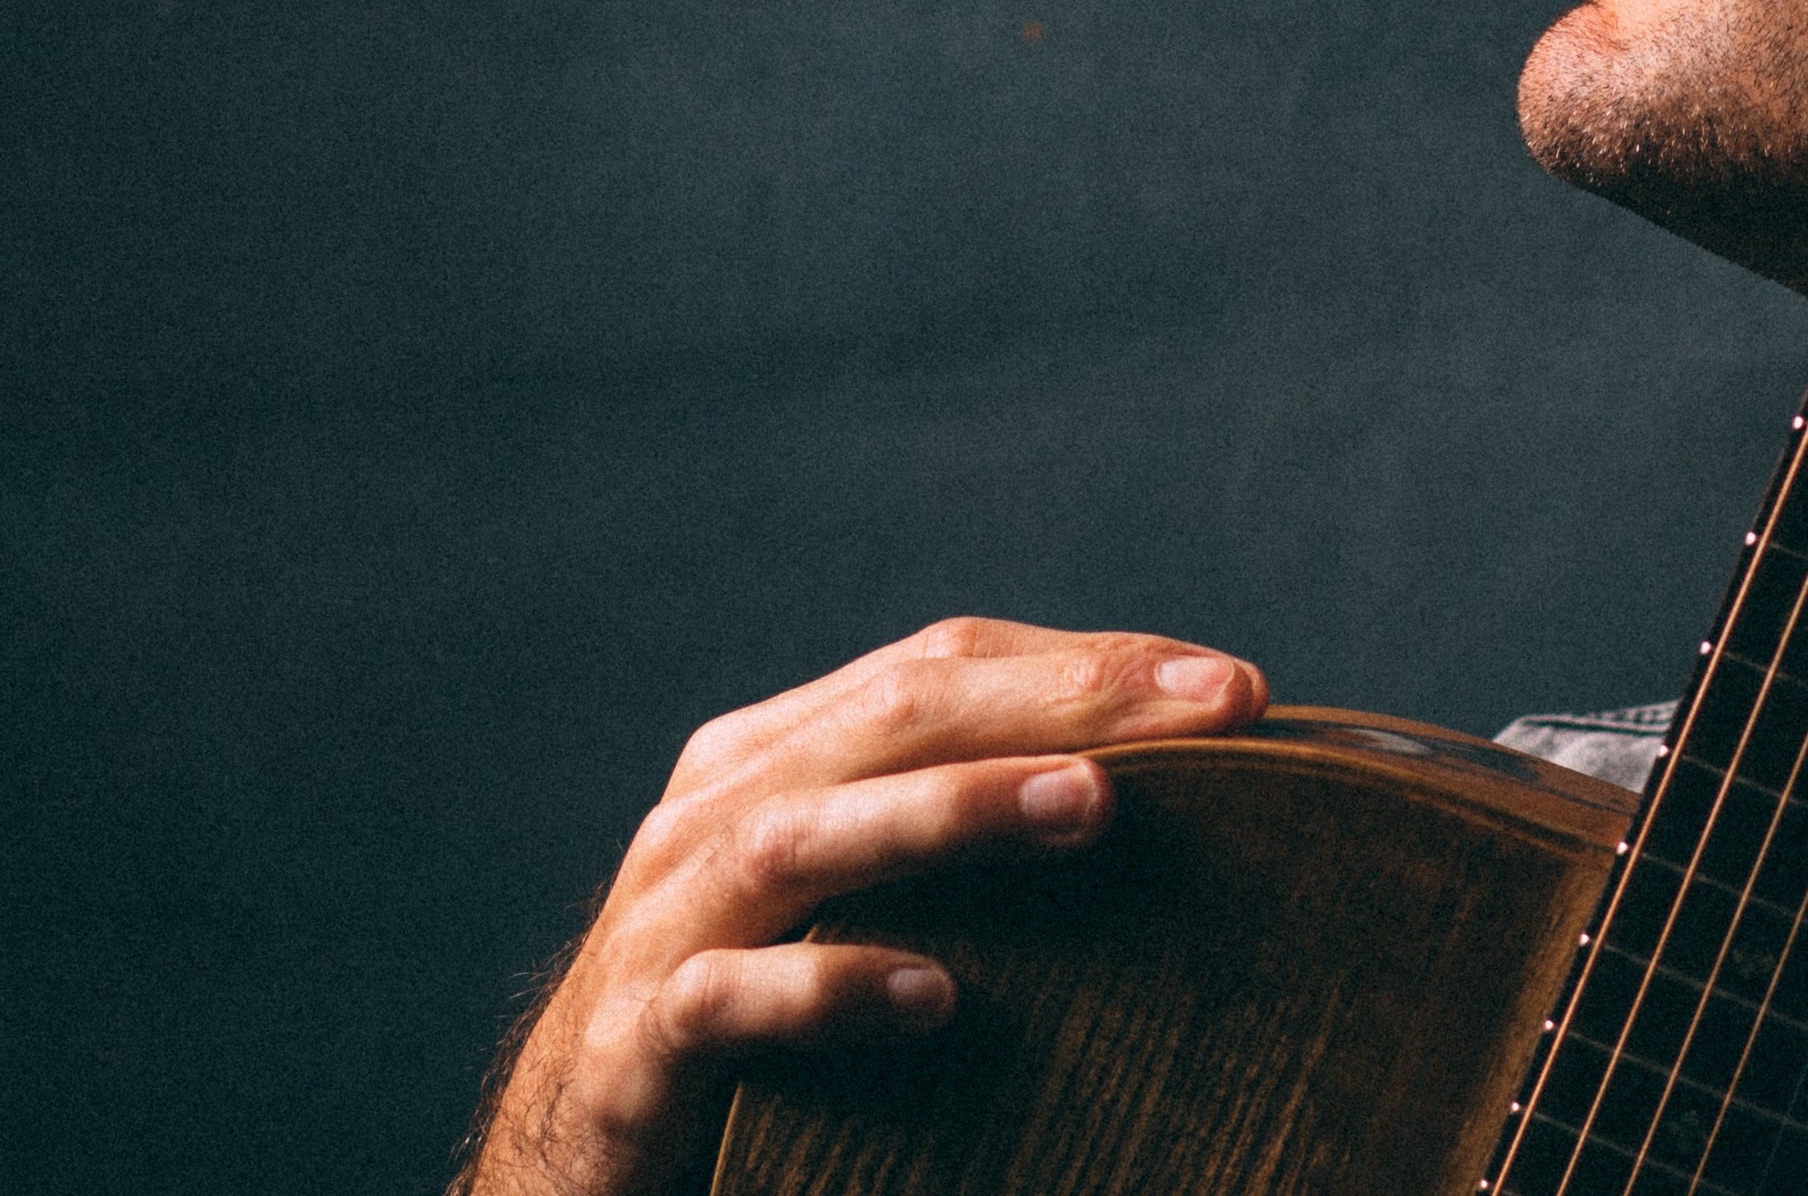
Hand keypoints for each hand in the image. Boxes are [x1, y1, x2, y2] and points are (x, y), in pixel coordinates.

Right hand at [457, 617, 1270, 1195]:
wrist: (572, 1164)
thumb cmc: (749, 1028)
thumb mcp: (853, 909)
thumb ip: (959, 850)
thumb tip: (1156, 815)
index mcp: (774, 759)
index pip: (940, 665)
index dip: (1084, 662)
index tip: (1236, 689)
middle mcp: (714, 815)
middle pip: (890, 715)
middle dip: (1058, 701)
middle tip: (1209, 710)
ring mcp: (665, 924)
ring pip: (807, 832)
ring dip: (953, 810)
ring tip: (1091, 805)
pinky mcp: (635, 1043)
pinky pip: (729, 1001)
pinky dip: (829, 988)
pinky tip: (934, 995)